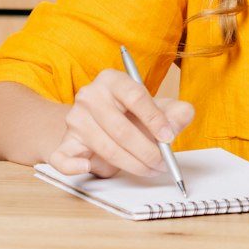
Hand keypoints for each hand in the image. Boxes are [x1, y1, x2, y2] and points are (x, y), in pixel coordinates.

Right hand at [46, 69, 194, 178]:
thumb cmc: (131, 116)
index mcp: (112, 79)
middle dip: (146, 150)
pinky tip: (88, 167)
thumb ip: (175, 112)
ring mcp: (74, 119)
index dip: (154, 118)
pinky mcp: (64, 143)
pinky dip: (73, 167)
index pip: (135, 96)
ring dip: (132, 164)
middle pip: (120, 128)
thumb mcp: (156, 109)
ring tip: (149, 169)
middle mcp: (89, 96)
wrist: (99, 124)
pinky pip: (63, 158)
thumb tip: (185, 115)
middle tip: (162, 163)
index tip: (168, 137)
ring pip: (105, 147)